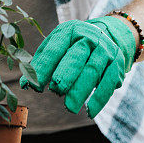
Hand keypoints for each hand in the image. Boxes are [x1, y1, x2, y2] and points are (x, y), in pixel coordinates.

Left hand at [20, 17, 135, 117]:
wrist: (107, 35)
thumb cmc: (73, 45)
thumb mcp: (57, 45)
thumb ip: (42, 62)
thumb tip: (26, 84)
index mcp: (70, 30)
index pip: (54, 49)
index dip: (44, 67)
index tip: (33, 85)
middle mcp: (89, 37)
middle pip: (76, 56)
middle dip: (66, 74)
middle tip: (56, 90)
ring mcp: (105, 50)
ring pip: (92, 70)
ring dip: (81, 90)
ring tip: (69, 107)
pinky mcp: (117, 64)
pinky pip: (109, 82)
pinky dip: (100, 98)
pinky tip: (90, 111)